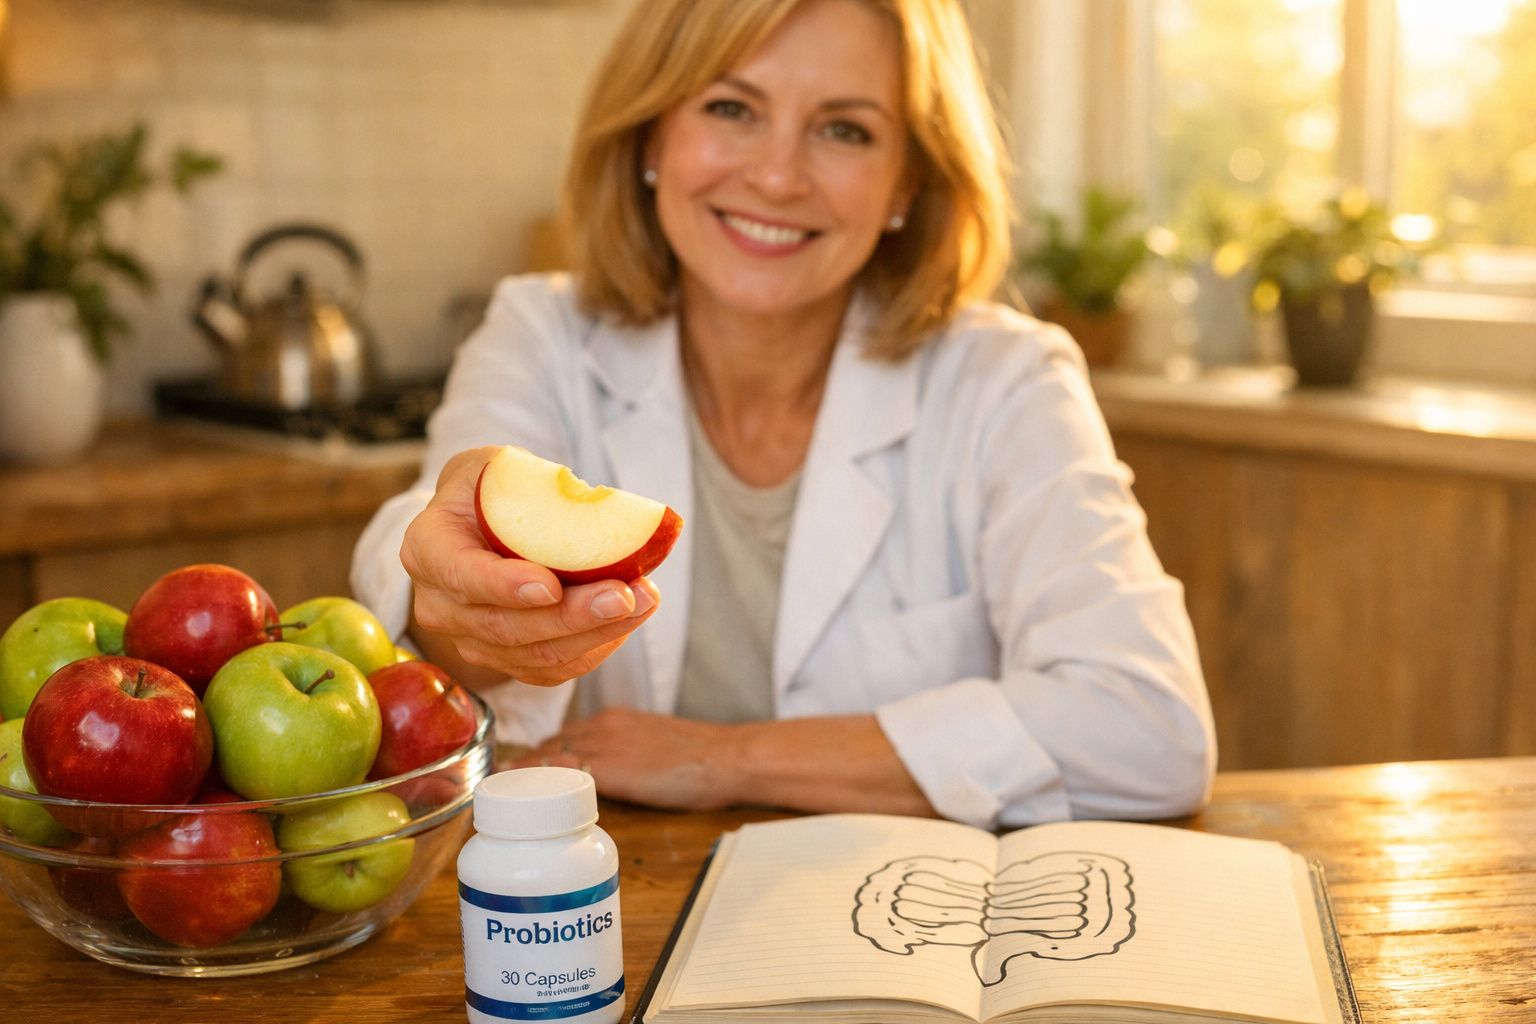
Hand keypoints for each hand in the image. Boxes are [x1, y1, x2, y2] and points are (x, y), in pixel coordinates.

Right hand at [400, 447, 660, 686]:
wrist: (480, 525)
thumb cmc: (493, 489)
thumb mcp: (499, 465)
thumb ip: (530, 480)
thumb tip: (590, 501)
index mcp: (427, 547)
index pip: (460, 575)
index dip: (503, 586)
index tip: (551, 586)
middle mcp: (439, 604)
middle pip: (506, 626)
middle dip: (572, 615)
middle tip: (624, 595)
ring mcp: (470, 639)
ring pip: (535, 655)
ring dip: (596, 633)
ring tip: (643, 601)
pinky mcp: (505, 660)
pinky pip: (552, 670)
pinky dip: (596, 648)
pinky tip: (629, 619)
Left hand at [514, 711, 937, 817]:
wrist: (728, 757)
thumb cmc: (701, 758)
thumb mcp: (655, 746)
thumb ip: (625, 754)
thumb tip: (604, 777)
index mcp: (612, 719)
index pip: (560, 738)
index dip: (534, 759)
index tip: (513, 777)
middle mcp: (601, 726)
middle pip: (546, 747)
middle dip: (521, 770)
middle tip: (495, 792)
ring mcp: (605, 745)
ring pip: (547, 759)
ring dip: (520, 778)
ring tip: (494, 798)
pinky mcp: (611, 768)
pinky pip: (561, 775)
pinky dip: (535, 785)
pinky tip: (515, 799)